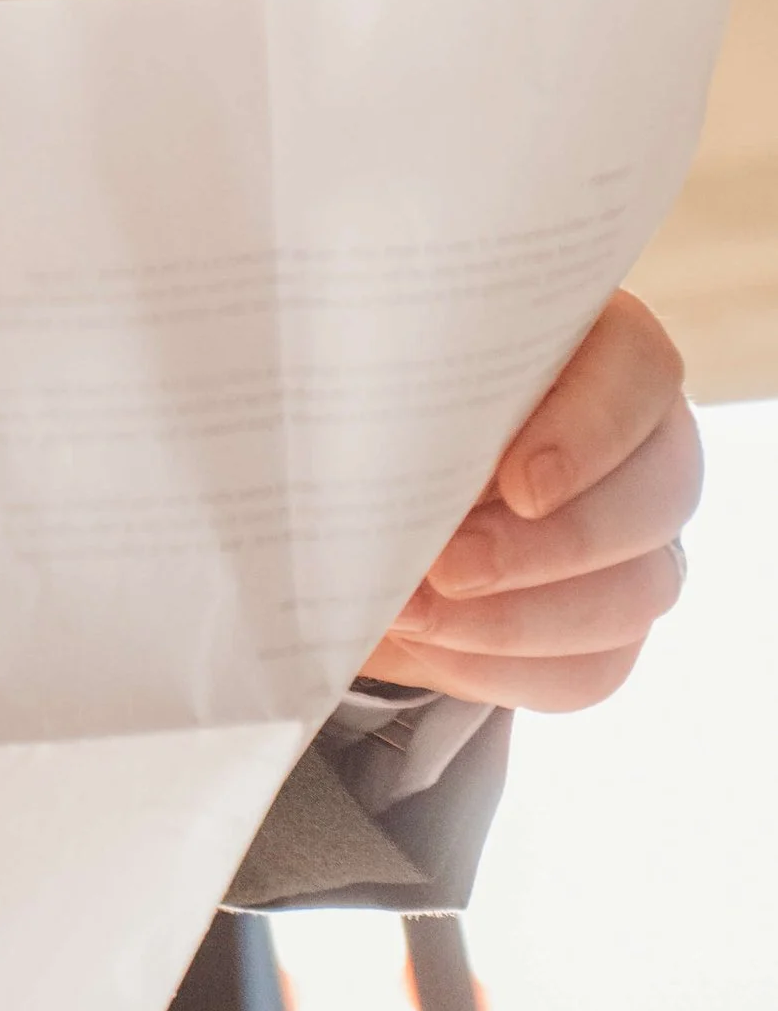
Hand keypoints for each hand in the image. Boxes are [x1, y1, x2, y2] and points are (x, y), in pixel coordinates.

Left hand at [360, 291, 700, 710]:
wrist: (352, 499)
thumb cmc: (363, 406)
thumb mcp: (362, 375)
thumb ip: (383, 383)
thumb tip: (358, 433)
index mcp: (589, 344)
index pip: (637, 369)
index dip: (593, 430)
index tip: (520, 486)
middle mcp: (637, 440)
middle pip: (659, 491)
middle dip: (549, 547)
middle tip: (447, 569)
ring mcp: (637, 537)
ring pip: (638, 591)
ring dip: (523, 618)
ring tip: (416, 614)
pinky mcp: (611, 622)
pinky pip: (598, 664)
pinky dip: (512, 666)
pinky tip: (437, 649)